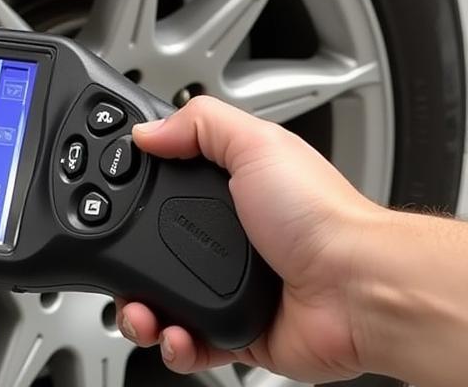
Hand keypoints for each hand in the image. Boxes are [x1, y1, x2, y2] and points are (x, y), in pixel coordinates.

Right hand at [115, 96, 379, 382]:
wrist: (359, 290)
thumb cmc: (322, 215)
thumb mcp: (255, 143)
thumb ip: (198, 124)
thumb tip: (146, 131)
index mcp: (228, 188)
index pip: (162, 184)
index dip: (131, 192)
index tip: (109, 199)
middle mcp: (226, 237)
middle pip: (151, 246)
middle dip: (124, 258)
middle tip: (115, 262)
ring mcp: (229, 286)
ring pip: (161, 299)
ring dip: (140, 310)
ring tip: (141, 312)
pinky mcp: (237, 332)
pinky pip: (190, 343)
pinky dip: (173, 345)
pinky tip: (173, 333)